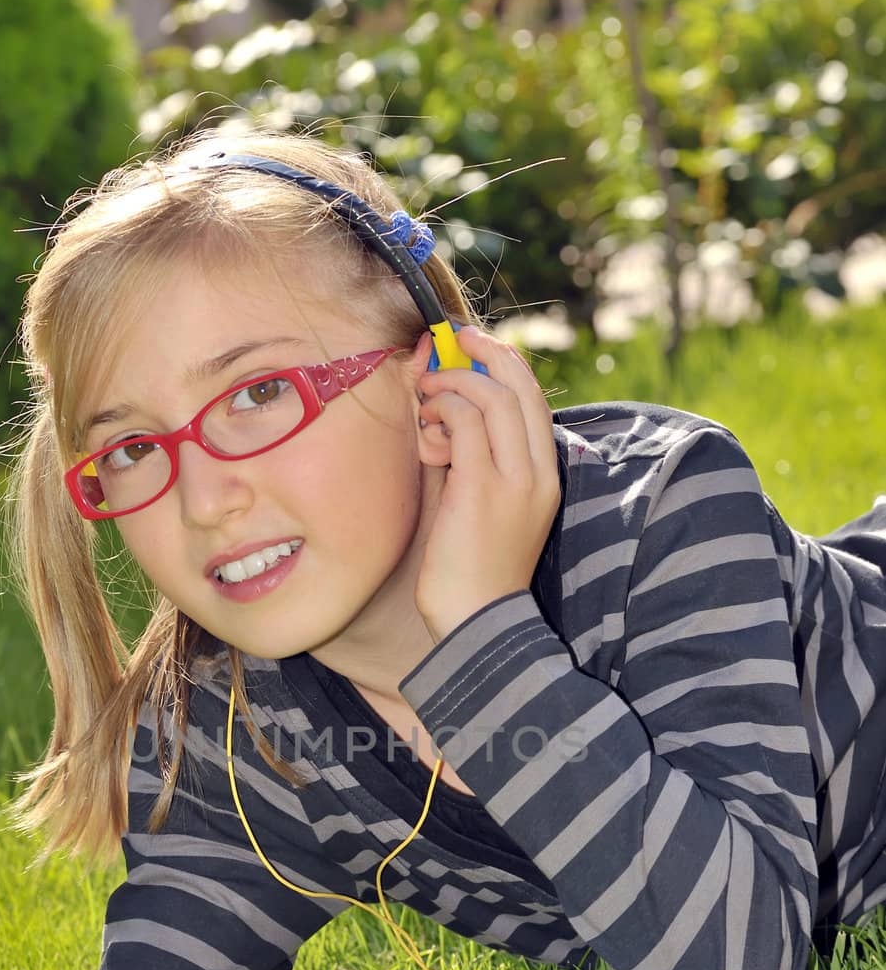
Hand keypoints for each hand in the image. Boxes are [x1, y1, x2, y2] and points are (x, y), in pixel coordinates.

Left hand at [413, 325, 560, 643]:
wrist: (477, 628)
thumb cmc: (470, 575)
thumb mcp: (477, 509)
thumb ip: (467, 462)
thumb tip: (441, 418)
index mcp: (545, 478)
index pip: (532, 401)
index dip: (503, 365)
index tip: (472, 351)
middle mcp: (537, 473)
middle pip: (519, 385)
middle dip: (483, 352)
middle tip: (451, 342)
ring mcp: (515, 480)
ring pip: (493, 395)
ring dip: (454, 383)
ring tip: (427, 396)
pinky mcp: (484, 488)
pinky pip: (467, 421)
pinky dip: (442, 410)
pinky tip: (425, 428)